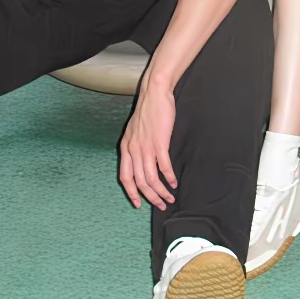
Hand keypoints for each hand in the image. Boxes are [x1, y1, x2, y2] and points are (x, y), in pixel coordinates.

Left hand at [119, 82, 176, 209]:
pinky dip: (169, 177)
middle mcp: (133, 150)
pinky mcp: (159, 143)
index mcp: (125, 147)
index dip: (131, 193)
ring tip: (170, 197)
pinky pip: (163, 167)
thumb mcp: (134, 130)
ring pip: (151, 178)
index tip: (138, 204)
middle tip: (161, 205)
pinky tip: (174, 182)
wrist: (154, 93)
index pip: (125, 177)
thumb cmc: (147, 110)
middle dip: (150, 197)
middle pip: (140, 182)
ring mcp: (146, 147)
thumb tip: (141, 162)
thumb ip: (136, 146)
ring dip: (161, 191)